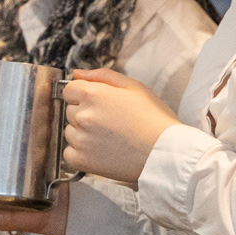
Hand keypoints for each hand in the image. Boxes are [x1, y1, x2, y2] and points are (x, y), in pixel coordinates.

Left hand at [61, 68, 180, 186]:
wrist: (166, 153)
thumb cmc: (154, 118)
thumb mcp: (134, 87)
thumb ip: (102, 76)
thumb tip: (76, 74)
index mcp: (93, 94)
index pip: (69, 90)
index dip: (84, 95)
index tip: (100, 104)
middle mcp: (83, 116)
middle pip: (70, 111)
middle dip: (85, 114)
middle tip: (110, 122)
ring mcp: (80, 140)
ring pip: (70, 132)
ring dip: (83, 134)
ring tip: (108, 138)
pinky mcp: (82, 160)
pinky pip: (69, 153)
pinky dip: (81, 153)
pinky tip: (101, 152)